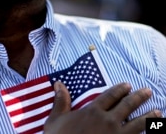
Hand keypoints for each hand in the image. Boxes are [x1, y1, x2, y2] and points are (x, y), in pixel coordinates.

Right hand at [44, 82, 161, 133]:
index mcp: (92, 111)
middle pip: (126, 106)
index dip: (119, 89)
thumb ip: (61, 101)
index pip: (109, 96)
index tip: (127, 85)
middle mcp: (107, 120)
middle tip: (147, 91)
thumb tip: (58, 83)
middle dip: (138, 97)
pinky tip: (151, 133)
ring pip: (137, 123)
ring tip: (158, 112)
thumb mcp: (55, 119)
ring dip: (148, 117)